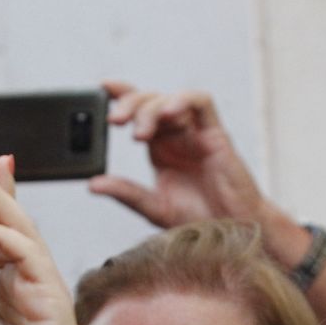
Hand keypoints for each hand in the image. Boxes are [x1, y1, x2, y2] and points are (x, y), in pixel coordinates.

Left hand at [88, 83, 268, 228]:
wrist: (232, 233)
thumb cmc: (199, 220)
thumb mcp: (153, 207)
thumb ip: (126, 193)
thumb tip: (93, 184)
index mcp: (160, 148)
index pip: (138, 110)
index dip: (121, 95)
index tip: (100, 90)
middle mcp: (176, 136)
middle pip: (150, 101)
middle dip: (129, 105)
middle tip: (115, 122)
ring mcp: (196, 133)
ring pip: (170, 99)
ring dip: (151, 107)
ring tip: (139, 132)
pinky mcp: (216, 134)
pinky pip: (201, 103)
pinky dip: (183, 100)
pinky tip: (168, 112)